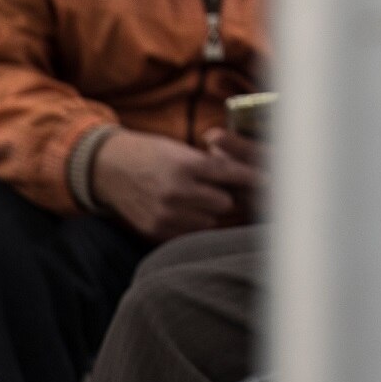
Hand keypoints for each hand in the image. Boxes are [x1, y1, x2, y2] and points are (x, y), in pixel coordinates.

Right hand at [92, 129, 259, 240]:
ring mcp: (166, 214)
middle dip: (224, 194)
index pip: (230, 174)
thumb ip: (209, 164)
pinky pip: (191, 231)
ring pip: (210, 219)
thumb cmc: (150, 153)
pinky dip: (192, 222)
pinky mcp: (157, 230)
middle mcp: (177, 192)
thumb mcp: (179, 150)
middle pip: (224, 202)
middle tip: (215, 186)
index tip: (272, 181)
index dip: (252, 178)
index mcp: (185, 165)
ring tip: (193, 197)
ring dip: (209, 210)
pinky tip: (181, 210)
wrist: (108, 168)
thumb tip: (244, 175)